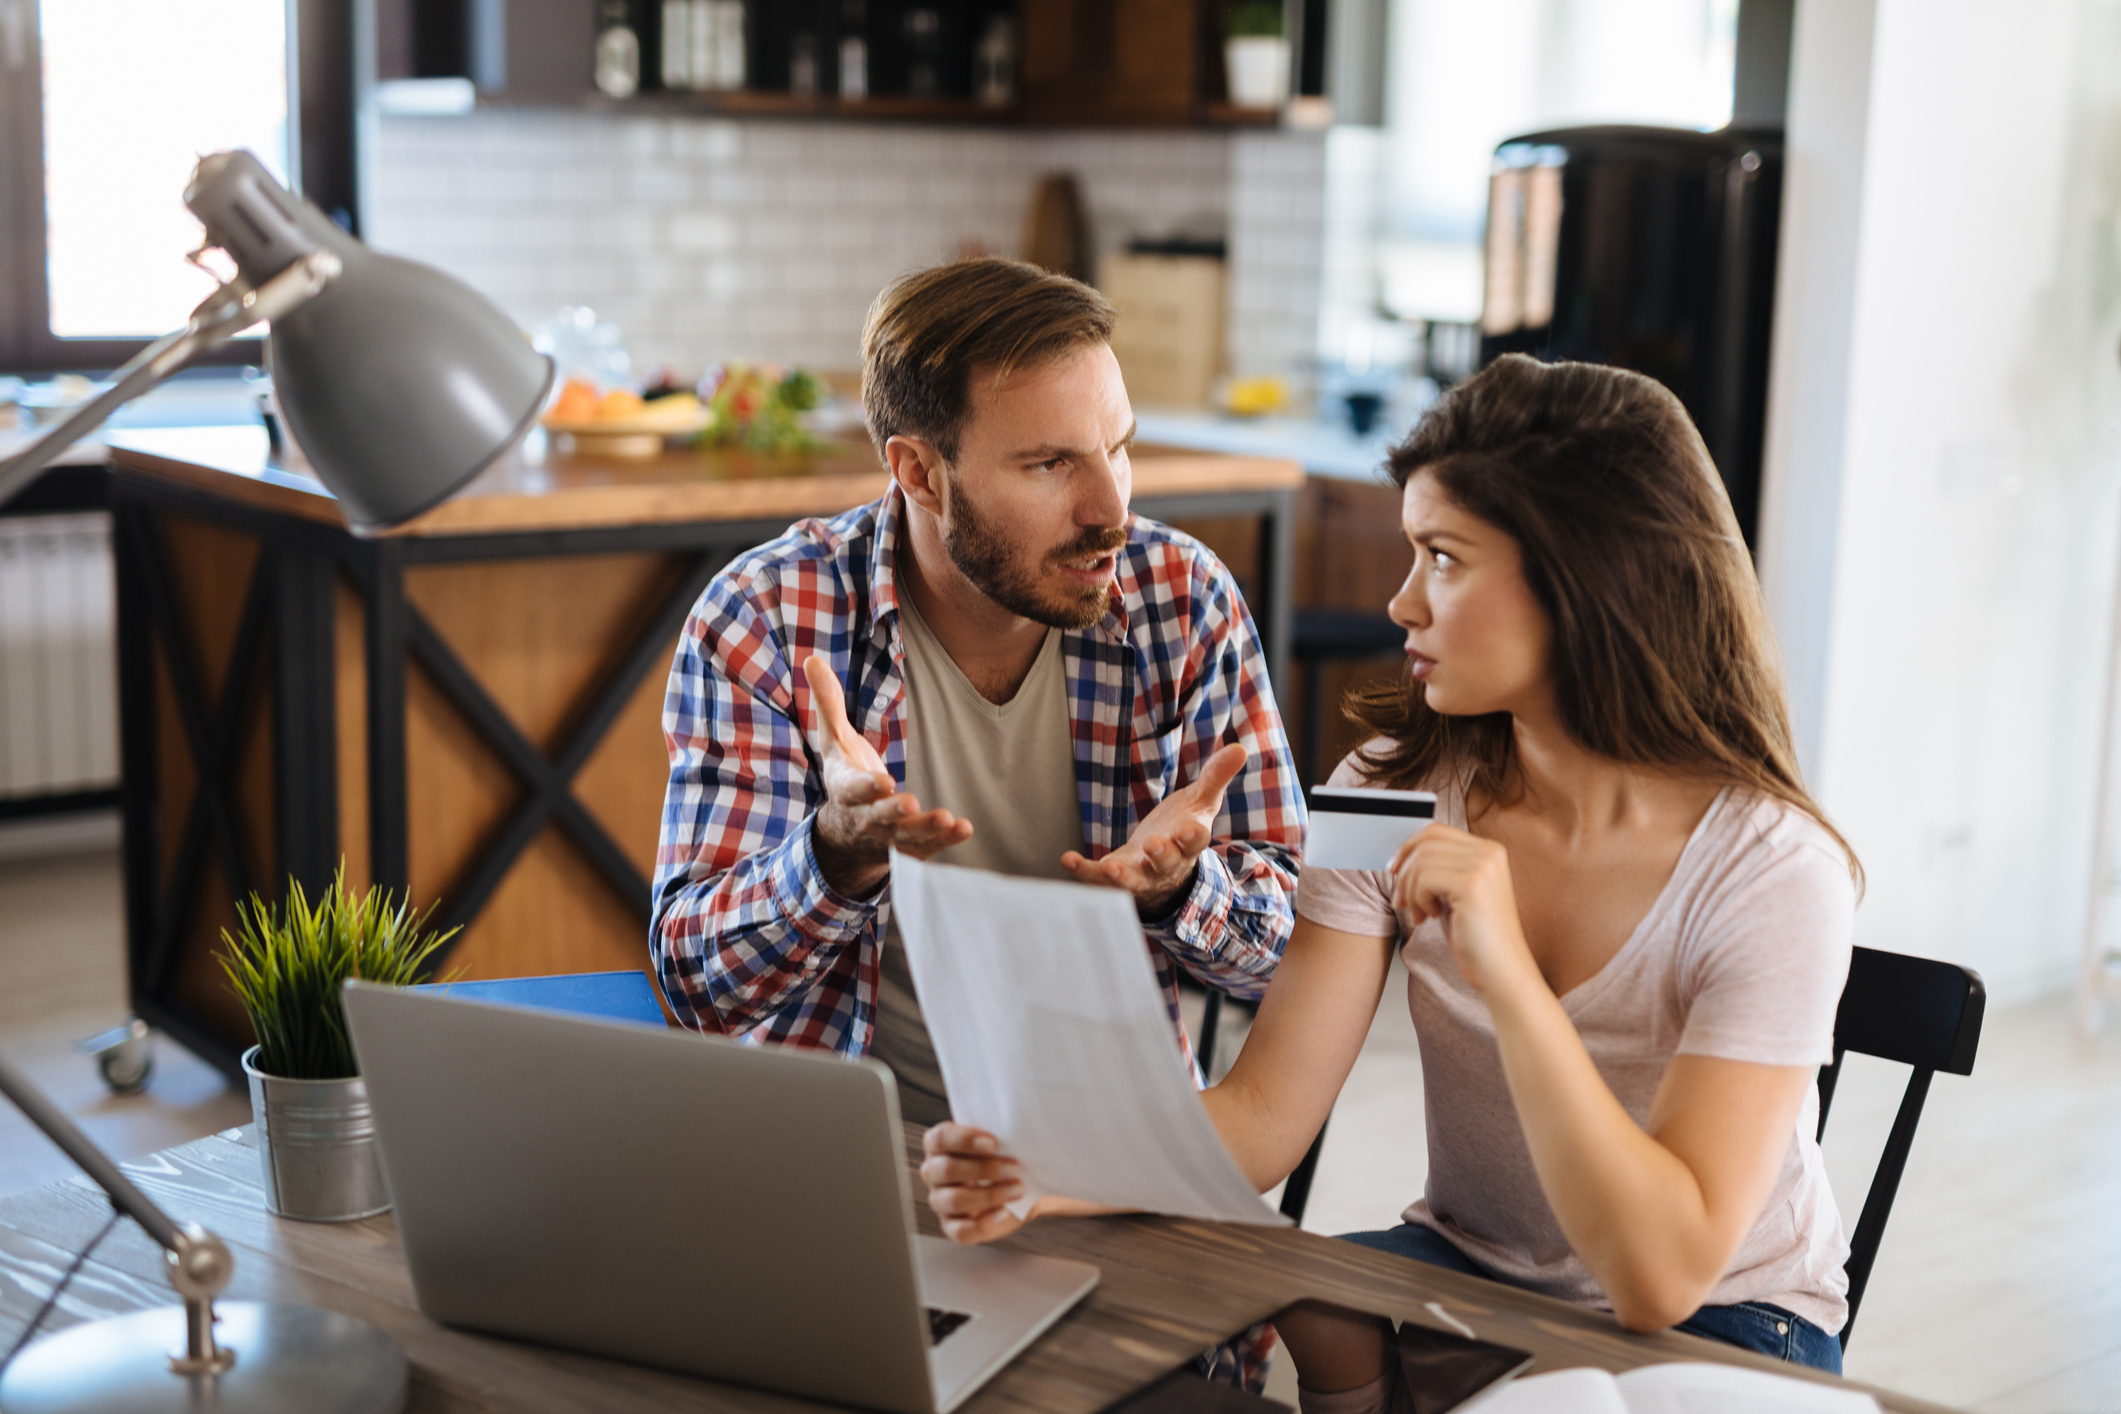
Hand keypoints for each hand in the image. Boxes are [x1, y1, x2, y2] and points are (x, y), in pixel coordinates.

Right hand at [802, 655, 972, 896]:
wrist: (845, 830)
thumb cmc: (845, 773)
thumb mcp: (833, 739)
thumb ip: (828, 703)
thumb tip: (811, 658)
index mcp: (846, 790)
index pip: (854, 789)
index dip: (867, 787)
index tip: (883, 781)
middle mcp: (865, 817)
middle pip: (879, 817)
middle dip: (894, 812)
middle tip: (911, 803)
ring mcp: (887, 836)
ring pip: (905, 837)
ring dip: (926, 830)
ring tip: (948, 819)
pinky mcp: (908, 846)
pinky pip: (926, 849)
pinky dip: (945, 841)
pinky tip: (964, 828)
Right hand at [920, 1123, 1026, 1243]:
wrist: (1020, 1186)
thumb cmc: (1005, 1158)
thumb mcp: (1004, 1143)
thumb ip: (1002, 1138)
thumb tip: (1016, 1141)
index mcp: (939, 1145)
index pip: (940, 1139)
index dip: (965, 1140)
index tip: (994, 1143)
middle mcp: (933, 1172)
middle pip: (946, 1169)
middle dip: (984, 1169)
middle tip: (1015, 1168)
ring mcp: (940, 1201)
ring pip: (954, 1200)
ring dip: (989, 1195)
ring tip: (1017, 1189)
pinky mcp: (951, 1227)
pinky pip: (961, 1231)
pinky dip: (985, 1224)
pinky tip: (1004, 1213)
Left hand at [1062, 741, 1246, 917]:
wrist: (1164, 869)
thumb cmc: (1183, 831)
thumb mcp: (1201, 803)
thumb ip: (1215, 777)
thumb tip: (1240, 748)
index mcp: (1189, 843)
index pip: (1195, 841)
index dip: (1192, 836)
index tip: (1191, 829)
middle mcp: (1166, 863)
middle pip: (1165, 862)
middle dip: (1161, 854)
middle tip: (1155, 844)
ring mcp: (1140, 874)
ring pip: (1132, 879)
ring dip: (1121, 875)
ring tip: (1110, 867)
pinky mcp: (1115, 876)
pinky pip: (1098, 878)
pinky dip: (1084, 871)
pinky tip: (1068, 859)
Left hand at [1387, 825, 1536, 996]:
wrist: (1503, 971)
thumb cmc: (1478, 938)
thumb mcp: (1457, 894)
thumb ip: (1441, 869)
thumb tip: (1403, 856)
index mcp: (1489, 850)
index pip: (1436, 831)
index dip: (1409, 848)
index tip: (1396, 871)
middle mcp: (1489, 853)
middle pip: (1426, 843)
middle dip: (1405, 871)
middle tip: (1403, 899)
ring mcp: (1483, 867)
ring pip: (1421, 861)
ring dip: (1411, 890)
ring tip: (1422, 914)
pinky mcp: (1472, 885)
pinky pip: (1424, 878)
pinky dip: (1418, 899)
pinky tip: (1431, 917)